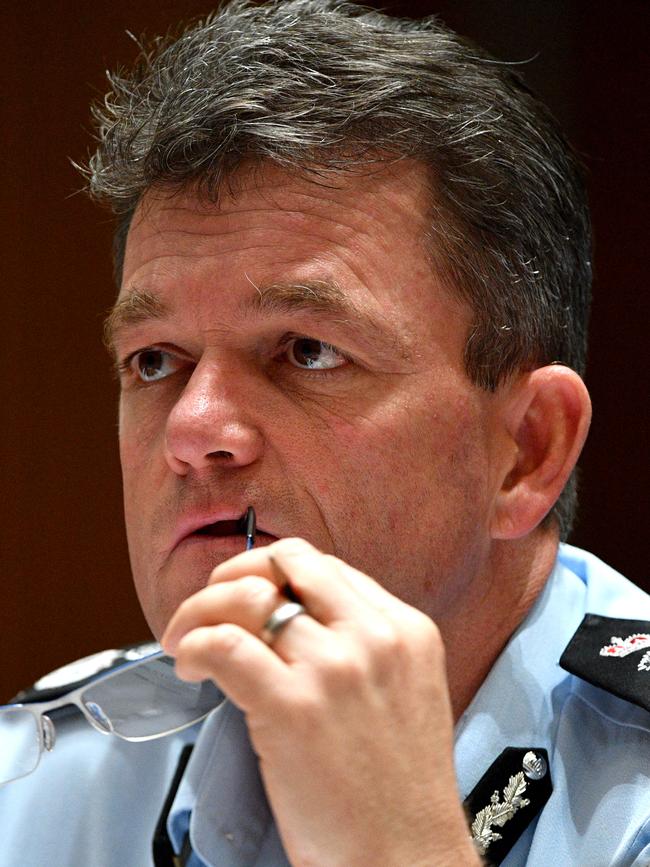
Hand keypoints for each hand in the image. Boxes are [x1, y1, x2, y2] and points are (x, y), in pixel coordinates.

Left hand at [162, 538, 479, 866]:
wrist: (406, 860)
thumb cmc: (398, 794)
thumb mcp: (407, 692)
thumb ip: (365, 647)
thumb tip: (292, 621)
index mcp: (407, 629)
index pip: (327, 566)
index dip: (277, 573)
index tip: (252, 596)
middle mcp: (374, 637)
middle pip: (289, 561)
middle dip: (238, 573)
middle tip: (212, 602)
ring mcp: (334, 668)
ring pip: (247, 598)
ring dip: (201, 611)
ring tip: (187, 639)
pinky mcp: (293, 707)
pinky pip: (224, 644)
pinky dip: (193, 644)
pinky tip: (189, 665)